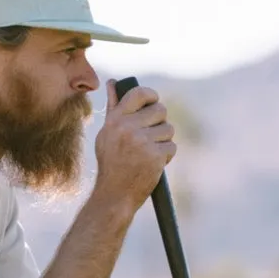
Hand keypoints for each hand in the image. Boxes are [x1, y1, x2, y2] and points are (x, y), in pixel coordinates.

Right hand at [94, 79, 176, 209]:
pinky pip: (171, 146)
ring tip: (148, 153)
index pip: (139, 94)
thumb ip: (114, 108)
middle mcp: (127, 128)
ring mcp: (141, 142)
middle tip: (150, 137)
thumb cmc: (111, 163)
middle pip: (160, 110)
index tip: (153, 103)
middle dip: (160, 123)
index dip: (151, 96)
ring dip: (163, 141)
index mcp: (114, 120)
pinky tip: (152, 164)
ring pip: (168, 129)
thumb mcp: (107, 134)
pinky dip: (165, 156)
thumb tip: (113, 82)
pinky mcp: (154, 156)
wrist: (114, 195)